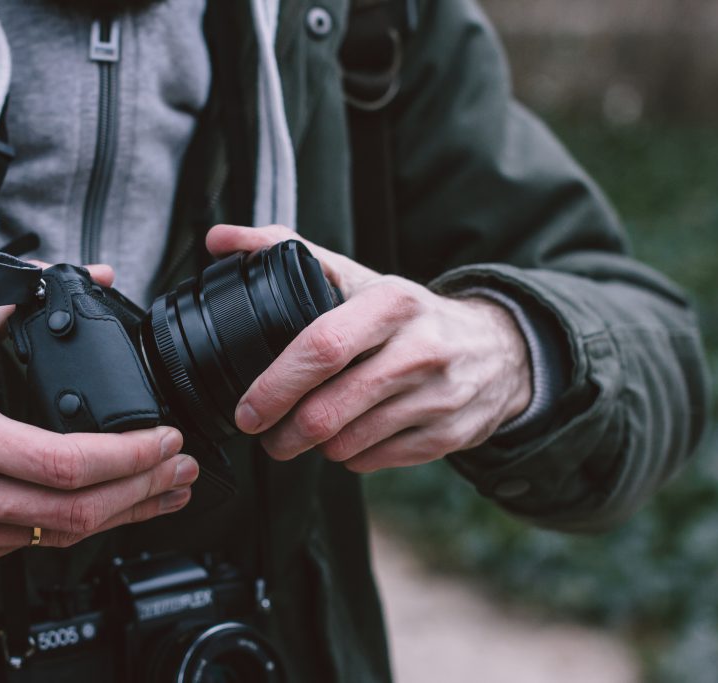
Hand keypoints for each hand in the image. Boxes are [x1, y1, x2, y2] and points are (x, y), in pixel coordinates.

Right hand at [0, 264, 198, 576]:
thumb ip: (20, 299)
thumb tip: (93, 275)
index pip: (64, 464)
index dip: (128, 458)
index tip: (164, 440)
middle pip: (72, 514)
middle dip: (142, 493)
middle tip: (179, 470)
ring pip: (56, 539)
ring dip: (121, 516)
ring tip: (163, 492)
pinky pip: (27, 548)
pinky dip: (73, 527)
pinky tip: (107, 509)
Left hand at [206, 225, 531, 472]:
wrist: (498, 349)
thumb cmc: (407, 314)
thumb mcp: (357, 276)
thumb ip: (285, 251)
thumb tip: (218, 239)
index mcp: (392, 303)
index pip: (323, 347)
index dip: (276, 385)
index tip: (247, 410)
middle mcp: (420, 349)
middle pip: (329, 410)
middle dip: (282, 433)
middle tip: (262, 433)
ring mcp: (437, 397)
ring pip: (346, 443)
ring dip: (311, 446)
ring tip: (299, 434)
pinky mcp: (448, 436)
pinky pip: (372, 461)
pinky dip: (347, 456)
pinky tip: (345, 437)